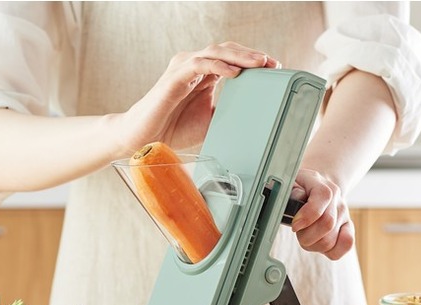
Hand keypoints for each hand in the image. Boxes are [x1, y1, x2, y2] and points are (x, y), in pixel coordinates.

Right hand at [119, 42, 279, 153]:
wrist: (145, 138)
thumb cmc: (173, 128)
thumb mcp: (210, 122)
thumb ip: (228, 112)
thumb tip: (254, 117)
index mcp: (204, 74)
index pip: (232, 58)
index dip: (253, 60)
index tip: (275, 69)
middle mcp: (194, 65)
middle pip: (227, 50)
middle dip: (252, 55)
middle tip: (273, 64)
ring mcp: (184, 68)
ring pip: (215, 52)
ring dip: (240, 56)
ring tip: (259, 63)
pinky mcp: (175, 76)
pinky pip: (200, 64)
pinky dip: (219, 65)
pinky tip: (234, 72)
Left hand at [289, 169, 354, 260]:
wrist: (318, 188)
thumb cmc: (300, 189)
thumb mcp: (292, 184)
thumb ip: (292, 190)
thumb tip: (298, 199)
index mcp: (324, 186)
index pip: (323, 197)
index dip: (307, 215)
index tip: (294, 226)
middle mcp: (338, 201)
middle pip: (327, 224)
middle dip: (306, 235)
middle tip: (298, 231)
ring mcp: (345, 216)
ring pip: (331, 241)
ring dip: (312, 244)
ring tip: (306, 236)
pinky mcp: (348, 229)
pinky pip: (346, 246)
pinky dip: (329, 251)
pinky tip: (318, 243)